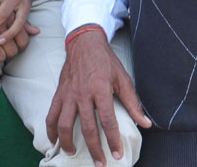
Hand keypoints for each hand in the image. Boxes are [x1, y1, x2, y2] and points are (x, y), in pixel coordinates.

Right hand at [46, 27, 150, 164]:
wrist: (84, 43)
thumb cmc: (105, 61)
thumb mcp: (123, 78)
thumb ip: (133, 103)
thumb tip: (146, 123)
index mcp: (101, 89)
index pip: (107, 120)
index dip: (113, 140)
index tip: (117, 154)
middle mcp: (82, 93)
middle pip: (87, 127)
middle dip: (94, 148)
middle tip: (100, 163)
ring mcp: (68, 93)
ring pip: (63, 123)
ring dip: (67, 141)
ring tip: (72, 153)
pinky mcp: (59, 93)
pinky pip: (51, 114)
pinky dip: (50, 129)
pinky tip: (54, 140)